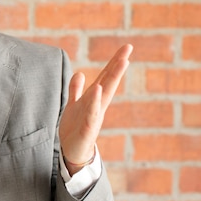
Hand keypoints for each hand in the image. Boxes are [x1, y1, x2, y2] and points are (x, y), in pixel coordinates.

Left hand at [59, 44, 132, 174]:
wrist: (72, 152)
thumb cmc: (75, 129)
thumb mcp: (74, 105)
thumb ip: (76, 90)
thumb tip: (80, 73)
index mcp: (94, 99)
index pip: (106, 78)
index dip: (115, 63)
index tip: (126, 48)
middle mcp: (97, 106)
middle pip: (108, 84)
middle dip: (117, 68)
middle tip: (127, 51)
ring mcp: (93, 118)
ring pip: (102, 97)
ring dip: (110, 80)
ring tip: (119, 63)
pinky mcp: (86, 131)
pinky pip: (90, 114)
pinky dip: (93, 103)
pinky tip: (96, 90)